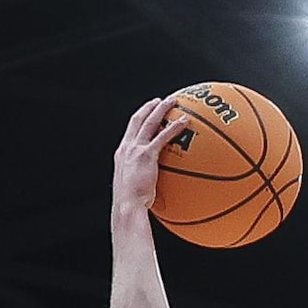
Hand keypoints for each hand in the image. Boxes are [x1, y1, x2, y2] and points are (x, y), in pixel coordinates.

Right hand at [111, 96, 199, 211]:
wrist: (126, 207)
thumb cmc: (131, 204)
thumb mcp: (134, 187)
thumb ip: (143, 179)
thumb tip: (156, 184)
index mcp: (122, 154)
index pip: (131, 130)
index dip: (140, 117)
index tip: (148, 111)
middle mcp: (127, 148)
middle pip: (138, 119)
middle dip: (150, 107)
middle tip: (161, 100)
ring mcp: (136, 150)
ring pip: (150, 122)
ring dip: (162, 109)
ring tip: (174, 102)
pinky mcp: (146, 155)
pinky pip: (162, 136)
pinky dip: (174, 127)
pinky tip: (185, 122)